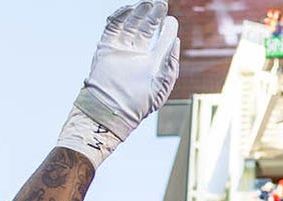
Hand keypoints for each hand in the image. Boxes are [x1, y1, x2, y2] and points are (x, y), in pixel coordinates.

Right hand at [74, 2, 179, 142]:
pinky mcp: (106, 47)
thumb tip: (176, 40)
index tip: (171, 20)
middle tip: (161, 4)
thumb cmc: (141, 100)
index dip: (166, 27)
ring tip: (147, 4)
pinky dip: (120, 16)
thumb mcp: (163, 80)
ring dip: (138, 12)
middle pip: (145, 28)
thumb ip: (171, 59)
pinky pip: (113, 27)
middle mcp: (136, 54)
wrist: (113, 108)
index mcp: (151, 62)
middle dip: (153, 15)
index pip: (160, 39)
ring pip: (130, 24)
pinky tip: (130, 9)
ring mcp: (120, 49)